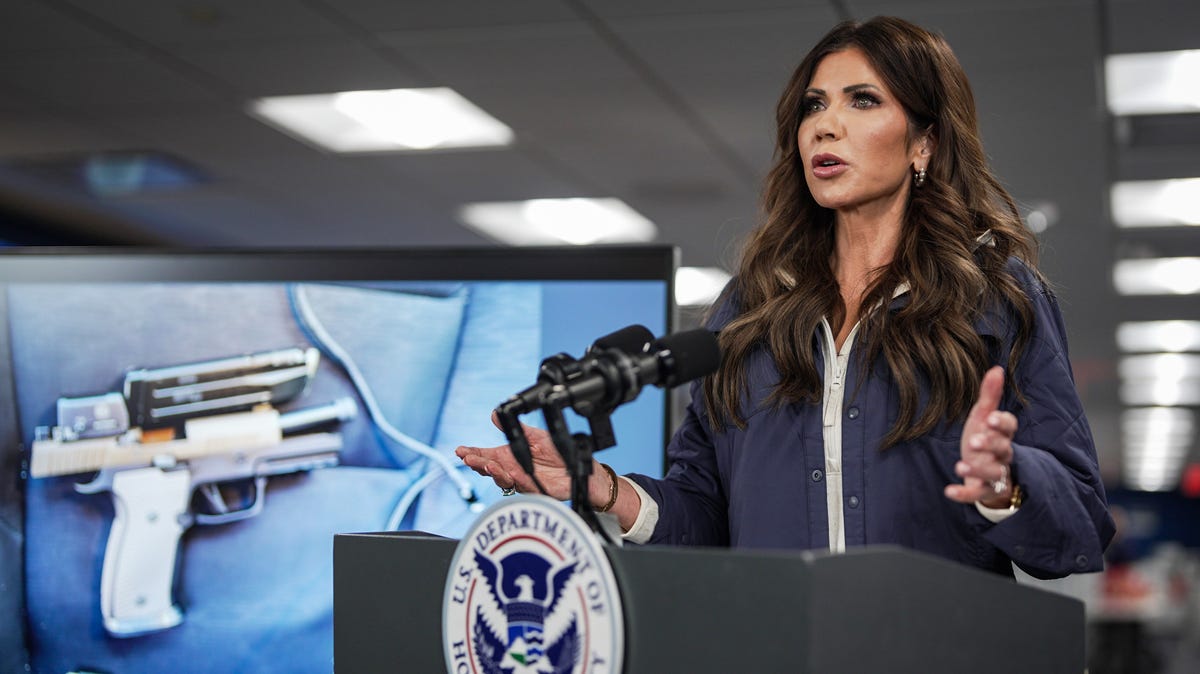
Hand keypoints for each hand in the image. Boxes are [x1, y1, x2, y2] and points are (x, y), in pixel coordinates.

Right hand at [455, 413, 574, 499]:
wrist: (579, 467)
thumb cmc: (557, 452)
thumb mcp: (534, 435)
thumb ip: (515, 428)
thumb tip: (493, 414)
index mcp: (509, 456)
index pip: (485, 455)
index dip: (472, 453)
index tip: (460, 450)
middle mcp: (512, 470)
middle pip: (489, 468)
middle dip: (477, 464)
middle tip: (469, 458)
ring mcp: (522, 481)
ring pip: (502, 479)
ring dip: (493, 473)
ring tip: (487, 465)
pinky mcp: (536, 490)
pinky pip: (524, 486)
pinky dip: (516, 480)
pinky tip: (511, 474)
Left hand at [945, 366, 1017, 507]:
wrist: (985, 472)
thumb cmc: (984, 438)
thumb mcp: (984, 417)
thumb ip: (990, 395)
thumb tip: (996, 368)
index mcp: (1002, 435)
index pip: (1010, 427)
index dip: (1002, 423)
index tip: (992, 418)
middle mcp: (1002, 455)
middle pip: (1003, 450)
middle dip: (990, 445)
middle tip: (975, 442)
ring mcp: (994, 474)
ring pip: (993, 474)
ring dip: (977, 471)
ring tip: (960, 465)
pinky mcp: (983, 491)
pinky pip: (976, 495)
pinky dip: (963, 494)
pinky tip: (948, 491)